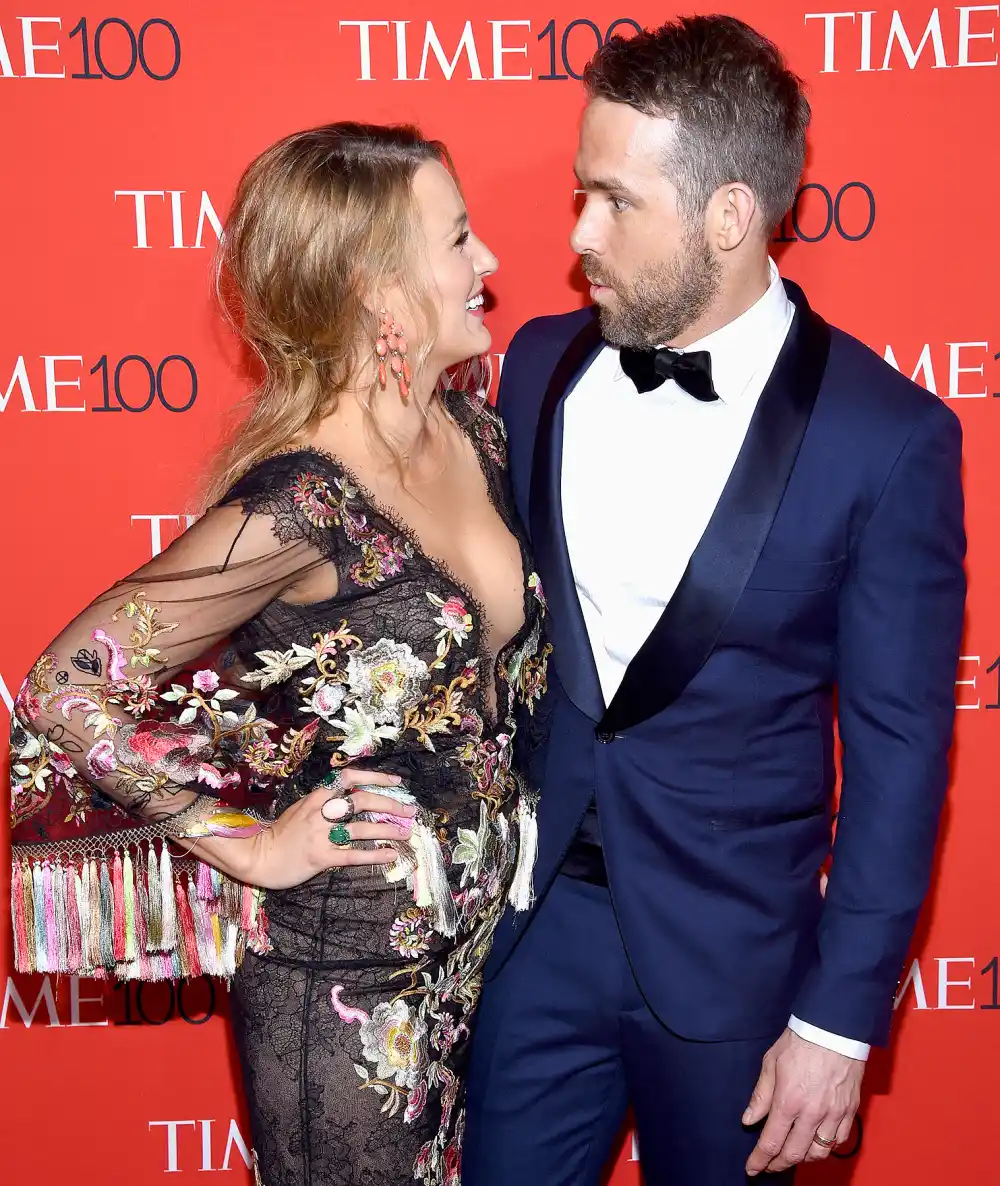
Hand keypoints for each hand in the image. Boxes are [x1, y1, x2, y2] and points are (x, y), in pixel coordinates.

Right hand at [194, 769, 415, 888]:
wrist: (259, 856)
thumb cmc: (282, 833)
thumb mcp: (302, 809)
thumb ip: (325, 802)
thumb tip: (354, 797)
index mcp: (317, 797)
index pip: (350, 777)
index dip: (376, 777)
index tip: (397, 782)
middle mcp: (321, 812)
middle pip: (362, 801)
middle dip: (390, 804)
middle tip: (409, 811)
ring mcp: (321, 835)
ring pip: (361, 828)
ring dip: (387, 830)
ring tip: (406, 833)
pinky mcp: (321, 857)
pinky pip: (353, 855)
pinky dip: (374, 854)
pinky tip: (390, 855)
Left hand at [743, 1028, 863, 1175]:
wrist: (834, 1029)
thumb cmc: (800, 1041)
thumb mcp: (771, 1062)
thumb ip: (761, 1095)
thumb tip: (749, 1120)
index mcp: (789, 1100)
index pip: (771, 1142)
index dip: (760, 1159)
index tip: (752, 1168)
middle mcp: (812, 1113)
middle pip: (794, 1153)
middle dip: (778, 1164)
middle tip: (768, 1165)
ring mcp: (833, 1114)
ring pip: (818, 1153)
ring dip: (802, 1159)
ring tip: (790, 1154)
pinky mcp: (849, 1111)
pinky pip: (838, 1141)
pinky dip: (825, 1147)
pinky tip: (815, 1143)